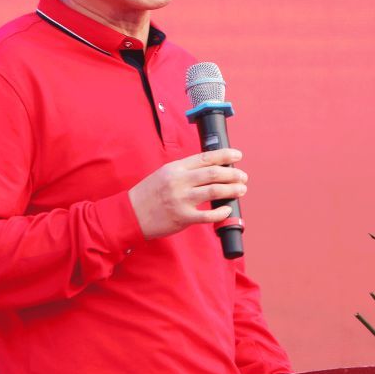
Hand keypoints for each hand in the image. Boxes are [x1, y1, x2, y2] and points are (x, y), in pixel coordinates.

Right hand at [128, 149, 247, 239]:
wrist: (131, 214)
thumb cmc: (149, 194)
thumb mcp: (164, 174)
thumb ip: (185, 171)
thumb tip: (210, 168)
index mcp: (176, 168)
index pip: (205, 158)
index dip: (225, 155)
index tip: (237, 156)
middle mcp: (179, 182)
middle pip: (214, 173)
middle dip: (233, 174)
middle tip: (243, 177)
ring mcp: (181, 200)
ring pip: (214, 191)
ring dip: (232, 190)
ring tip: (241, 190)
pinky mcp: (182, 217)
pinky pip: (207, 215)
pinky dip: (220, 212)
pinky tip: (227, 209)